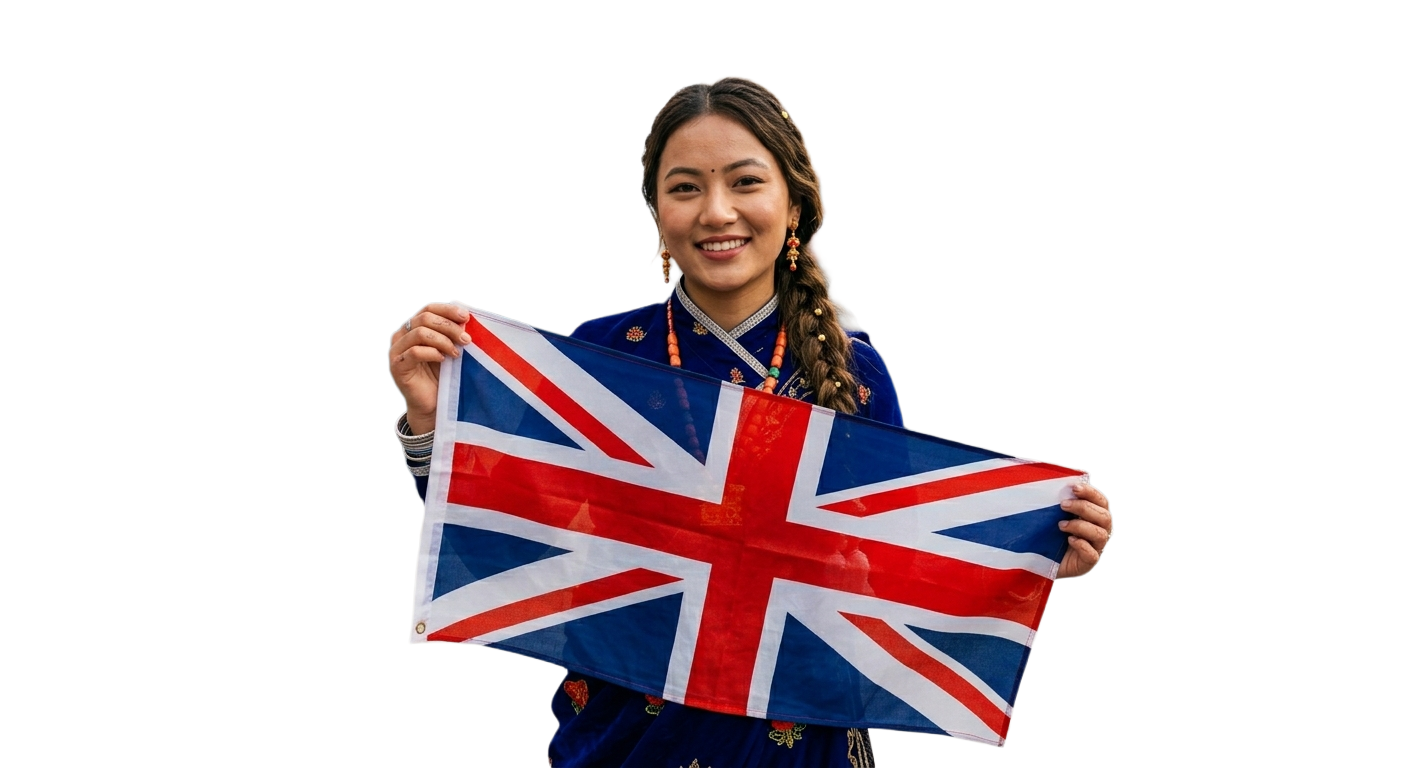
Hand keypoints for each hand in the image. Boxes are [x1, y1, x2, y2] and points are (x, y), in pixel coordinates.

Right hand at [388, 301, 471, 434]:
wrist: (433, 405)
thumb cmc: (442, 376)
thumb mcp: (449, 349)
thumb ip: (453, 333)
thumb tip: (466, 317)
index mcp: (413, 327)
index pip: (428, 308)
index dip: (447, 310)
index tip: (466, 316)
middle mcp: (401, 335)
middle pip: (424, 318)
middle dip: (449, 327)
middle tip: (466, 339)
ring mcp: (396, 351)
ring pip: (419, 333)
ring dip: (443, 340)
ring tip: (457, 353)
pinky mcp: (396, 366)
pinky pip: (414, 352)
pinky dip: (432, 353)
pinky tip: (443, 360)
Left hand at [1055, 483, 1111, 578]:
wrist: (1046, 561)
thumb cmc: (1053, 534)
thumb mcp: (1056, 516)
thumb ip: (1062, 503)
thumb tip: (1054, 485)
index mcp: (1096, 516)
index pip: (1102, 502)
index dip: (1091, 493)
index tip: (1074, 487)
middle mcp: (1100, 531)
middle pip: (1104, 516)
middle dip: (1084, 507)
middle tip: (1063, 504)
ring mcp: (1097, 547)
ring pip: (1100, 534)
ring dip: (1080, 526)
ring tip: (1061, 525)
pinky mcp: (1089, 562)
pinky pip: (1092, 554)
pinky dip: (1081, 545)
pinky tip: (1070, 540)